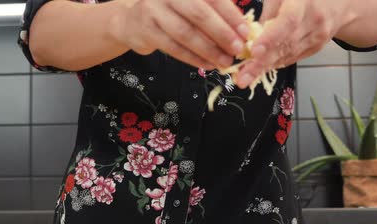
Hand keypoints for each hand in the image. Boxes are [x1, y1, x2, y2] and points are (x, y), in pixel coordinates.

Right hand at [109, 0, 249, 69]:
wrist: (131, 21)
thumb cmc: (169, 12)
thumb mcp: (190, 4)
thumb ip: (213, 11)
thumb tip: (242, 29)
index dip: (230, 15)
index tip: (245, 31)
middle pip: (199, 14)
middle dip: (221, 33)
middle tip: (237, 49)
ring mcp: (154, 11)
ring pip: (186, 34)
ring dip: (208, 50)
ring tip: (224, 61)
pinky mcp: (146, 31)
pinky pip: (174, 48)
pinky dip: (193, 58)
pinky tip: (207, 64)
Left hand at [236, 0, 347, 87]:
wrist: (338, 3)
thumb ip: (268, 13)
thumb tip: (250, 36)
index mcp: (303, 3)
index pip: (287, 23)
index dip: (270, 38)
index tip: (253, 51)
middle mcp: (314, 21)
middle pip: (285, 45)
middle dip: (261, 63)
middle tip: (242, 78)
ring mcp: (318, 37)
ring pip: (288, 55)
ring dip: (265, 68)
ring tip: (245, 79)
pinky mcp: (317, 48)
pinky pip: (293, 58)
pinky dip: (275, 64)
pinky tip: (260, 71)